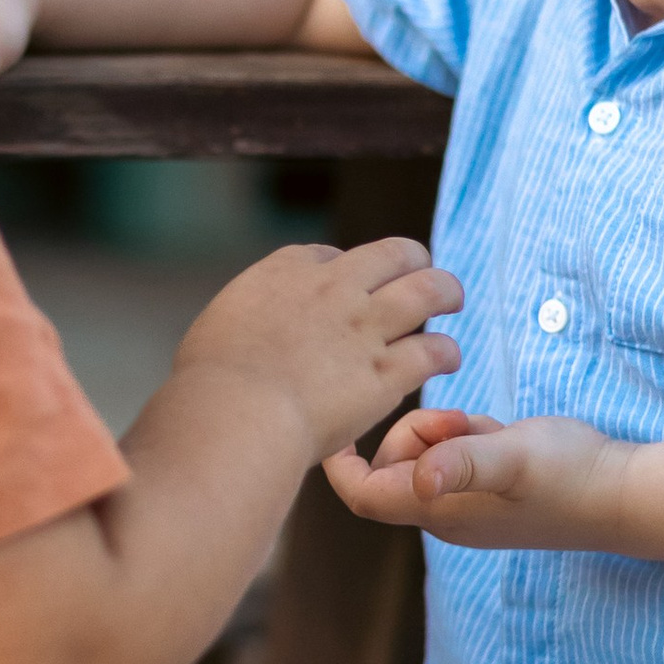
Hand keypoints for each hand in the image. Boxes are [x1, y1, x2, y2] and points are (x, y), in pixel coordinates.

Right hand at [174, 239, 460, 468]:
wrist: (236, 409)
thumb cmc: (211, 381)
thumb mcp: (219, 326)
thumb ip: (248, 320)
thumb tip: (249, 335)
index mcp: (288, 269)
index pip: (332, 255)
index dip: (347, 270)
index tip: (349, 287)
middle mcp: (335, 287)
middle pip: (393, 253)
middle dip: (412, 260)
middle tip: (422, 273)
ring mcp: (366, 327)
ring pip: (429, 289)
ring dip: (445, 291)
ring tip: (452, 301)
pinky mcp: (387, 373)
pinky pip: (435, 350)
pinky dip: (446, 351)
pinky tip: (448, 358)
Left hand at [327, 407, 633, 548]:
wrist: (623, 494)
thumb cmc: (570, 475)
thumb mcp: (515, 458)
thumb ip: (466, 461)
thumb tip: (419, 479)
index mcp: (437, 510)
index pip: (362, 495)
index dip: (340, 463)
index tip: (342, 424)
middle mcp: (443, 514)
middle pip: (389, 467)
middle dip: (412, 433)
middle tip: (459, 422)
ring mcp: (466, 505)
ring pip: (422, 456)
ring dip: (444, 432)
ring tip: (488, 430)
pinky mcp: (487, 491)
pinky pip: (453, 456)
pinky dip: (466, 437)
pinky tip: (500, 436)